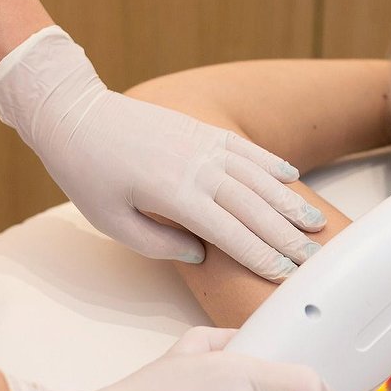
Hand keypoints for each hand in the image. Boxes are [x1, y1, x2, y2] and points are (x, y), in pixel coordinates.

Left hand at [0, 26, 325, 278]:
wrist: (75, 116)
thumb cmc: (87, 174)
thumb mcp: (111, 222)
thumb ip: (158, 244)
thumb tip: (200, 254)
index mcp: (175, 195)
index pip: (231, 234)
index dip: (262, 256)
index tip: (286, 274)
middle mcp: (199, 168)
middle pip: (255, 209)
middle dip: (288, 237)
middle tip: (316, 258)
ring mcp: (204, 145)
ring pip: (258, 179)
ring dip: (289, 202)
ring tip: (315, 223)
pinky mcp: (202, 130)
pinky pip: (245, 150)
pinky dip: (271, 163)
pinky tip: (291, 176)